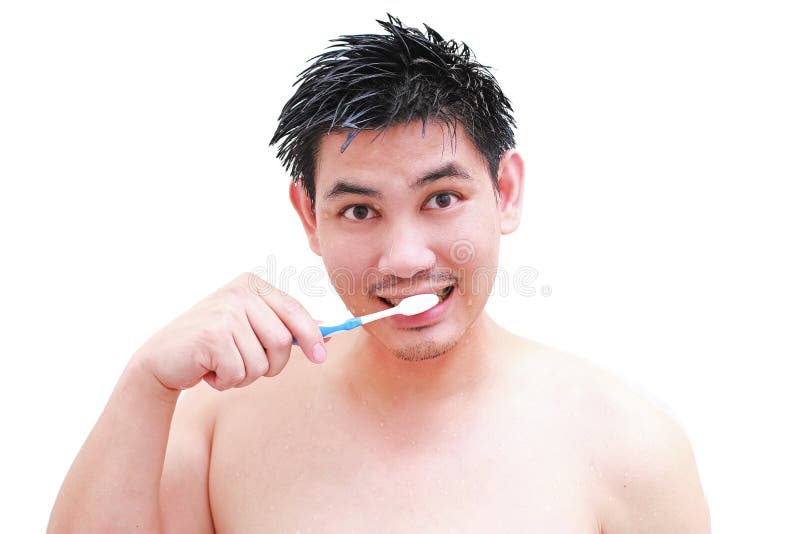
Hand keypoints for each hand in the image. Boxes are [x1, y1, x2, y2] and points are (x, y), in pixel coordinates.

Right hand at [131, 272, 325, 391]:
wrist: (162, 360)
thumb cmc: (213, 347)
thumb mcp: (251, 328)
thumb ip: (286, 327)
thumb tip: (329, 333)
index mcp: (252, 285)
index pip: (295, 311)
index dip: (313, 336)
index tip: (321, 356)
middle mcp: (239, 292)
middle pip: (283, 341)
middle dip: (271, 365)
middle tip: (246, 366)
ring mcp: (224, 312)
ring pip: (262, 362)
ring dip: (245, 376)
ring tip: (222, 366)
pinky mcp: (211, 336)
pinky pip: (239, 372)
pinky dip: (226, 382)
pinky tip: (208, 371)